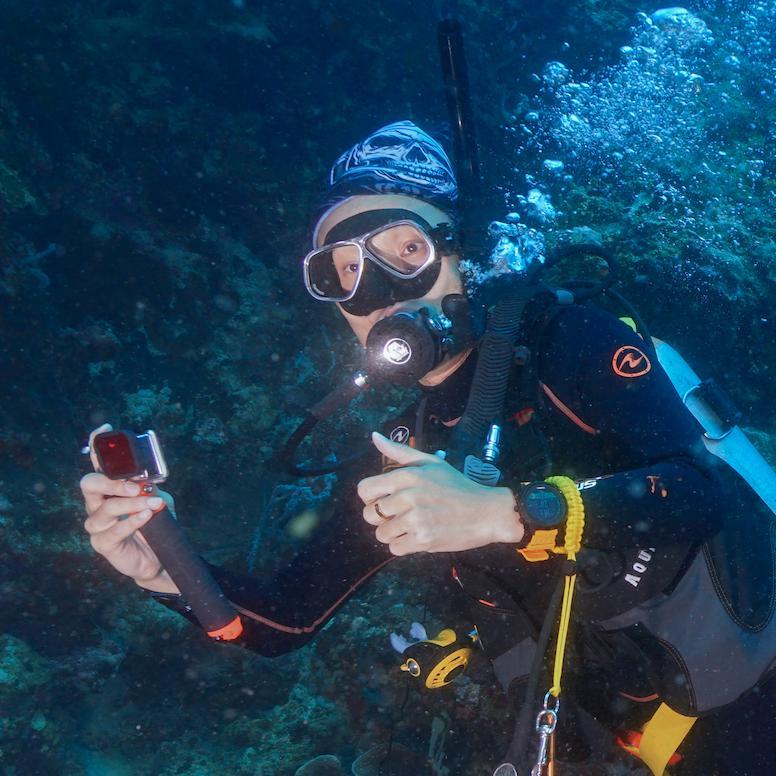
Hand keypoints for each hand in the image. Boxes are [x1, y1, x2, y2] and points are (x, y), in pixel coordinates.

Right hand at [80, 424, 179, 592]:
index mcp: (109, 489)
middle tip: (137, 487)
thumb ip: (151, 485)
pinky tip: (146, 516)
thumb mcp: (157, 497)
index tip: (106, 428)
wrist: (159, 556)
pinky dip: (133, 522)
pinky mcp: (103, 544)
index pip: (97, 463)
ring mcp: (97, 525)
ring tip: (152, 503)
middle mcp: (97, 504)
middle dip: (112, 482)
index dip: (97, 445)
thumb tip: (147, 476)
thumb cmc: (156, 523)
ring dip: (131, 504)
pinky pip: (114, 531)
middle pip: (89, 484)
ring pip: (105, 509)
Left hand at [357, 432, 523, 555]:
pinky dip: (403, 546)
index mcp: (406, 475)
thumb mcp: (430, 462)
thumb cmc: (457, 486)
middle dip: (381, 517)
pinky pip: (394, 549)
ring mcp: (415, 519)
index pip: (364, 489)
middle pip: (369, 514)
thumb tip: (374, 436)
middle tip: (400, 515)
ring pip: (381, 534)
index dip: (371, 497)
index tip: (385, 500)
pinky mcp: (423, 540)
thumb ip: (399, 451)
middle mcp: (408, 496)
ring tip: (411, 526)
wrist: (487, 512)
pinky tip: (417, 536)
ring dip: (393, 534)